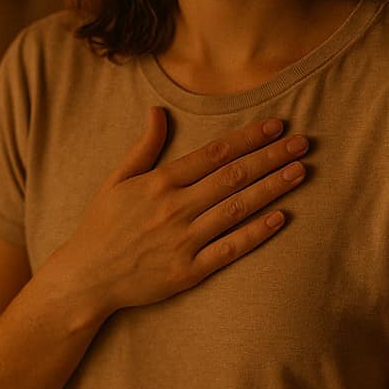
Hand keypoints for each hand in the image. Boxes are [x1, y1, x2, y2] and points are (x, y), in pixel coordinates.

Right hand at [53, 108, 309, 314]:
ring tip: (300, 171)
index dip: (248, 137)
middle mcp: (174, 208)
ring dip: (272, 188)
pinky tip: (281, 217)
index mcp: (158, 182)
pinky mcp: (189, 271)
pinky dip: (256, 233)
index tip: (275, 125)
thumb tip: (158, 111)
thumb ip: (144, 147)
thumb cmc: (102, 226)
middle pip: (233, 177)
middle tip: (302, 142)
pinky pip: (230, 249)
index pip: (214, 153)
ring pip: (237, 209)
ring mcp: (183, 240)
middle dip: (270, 157)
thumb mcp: (117, 180)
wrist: (86, 278)